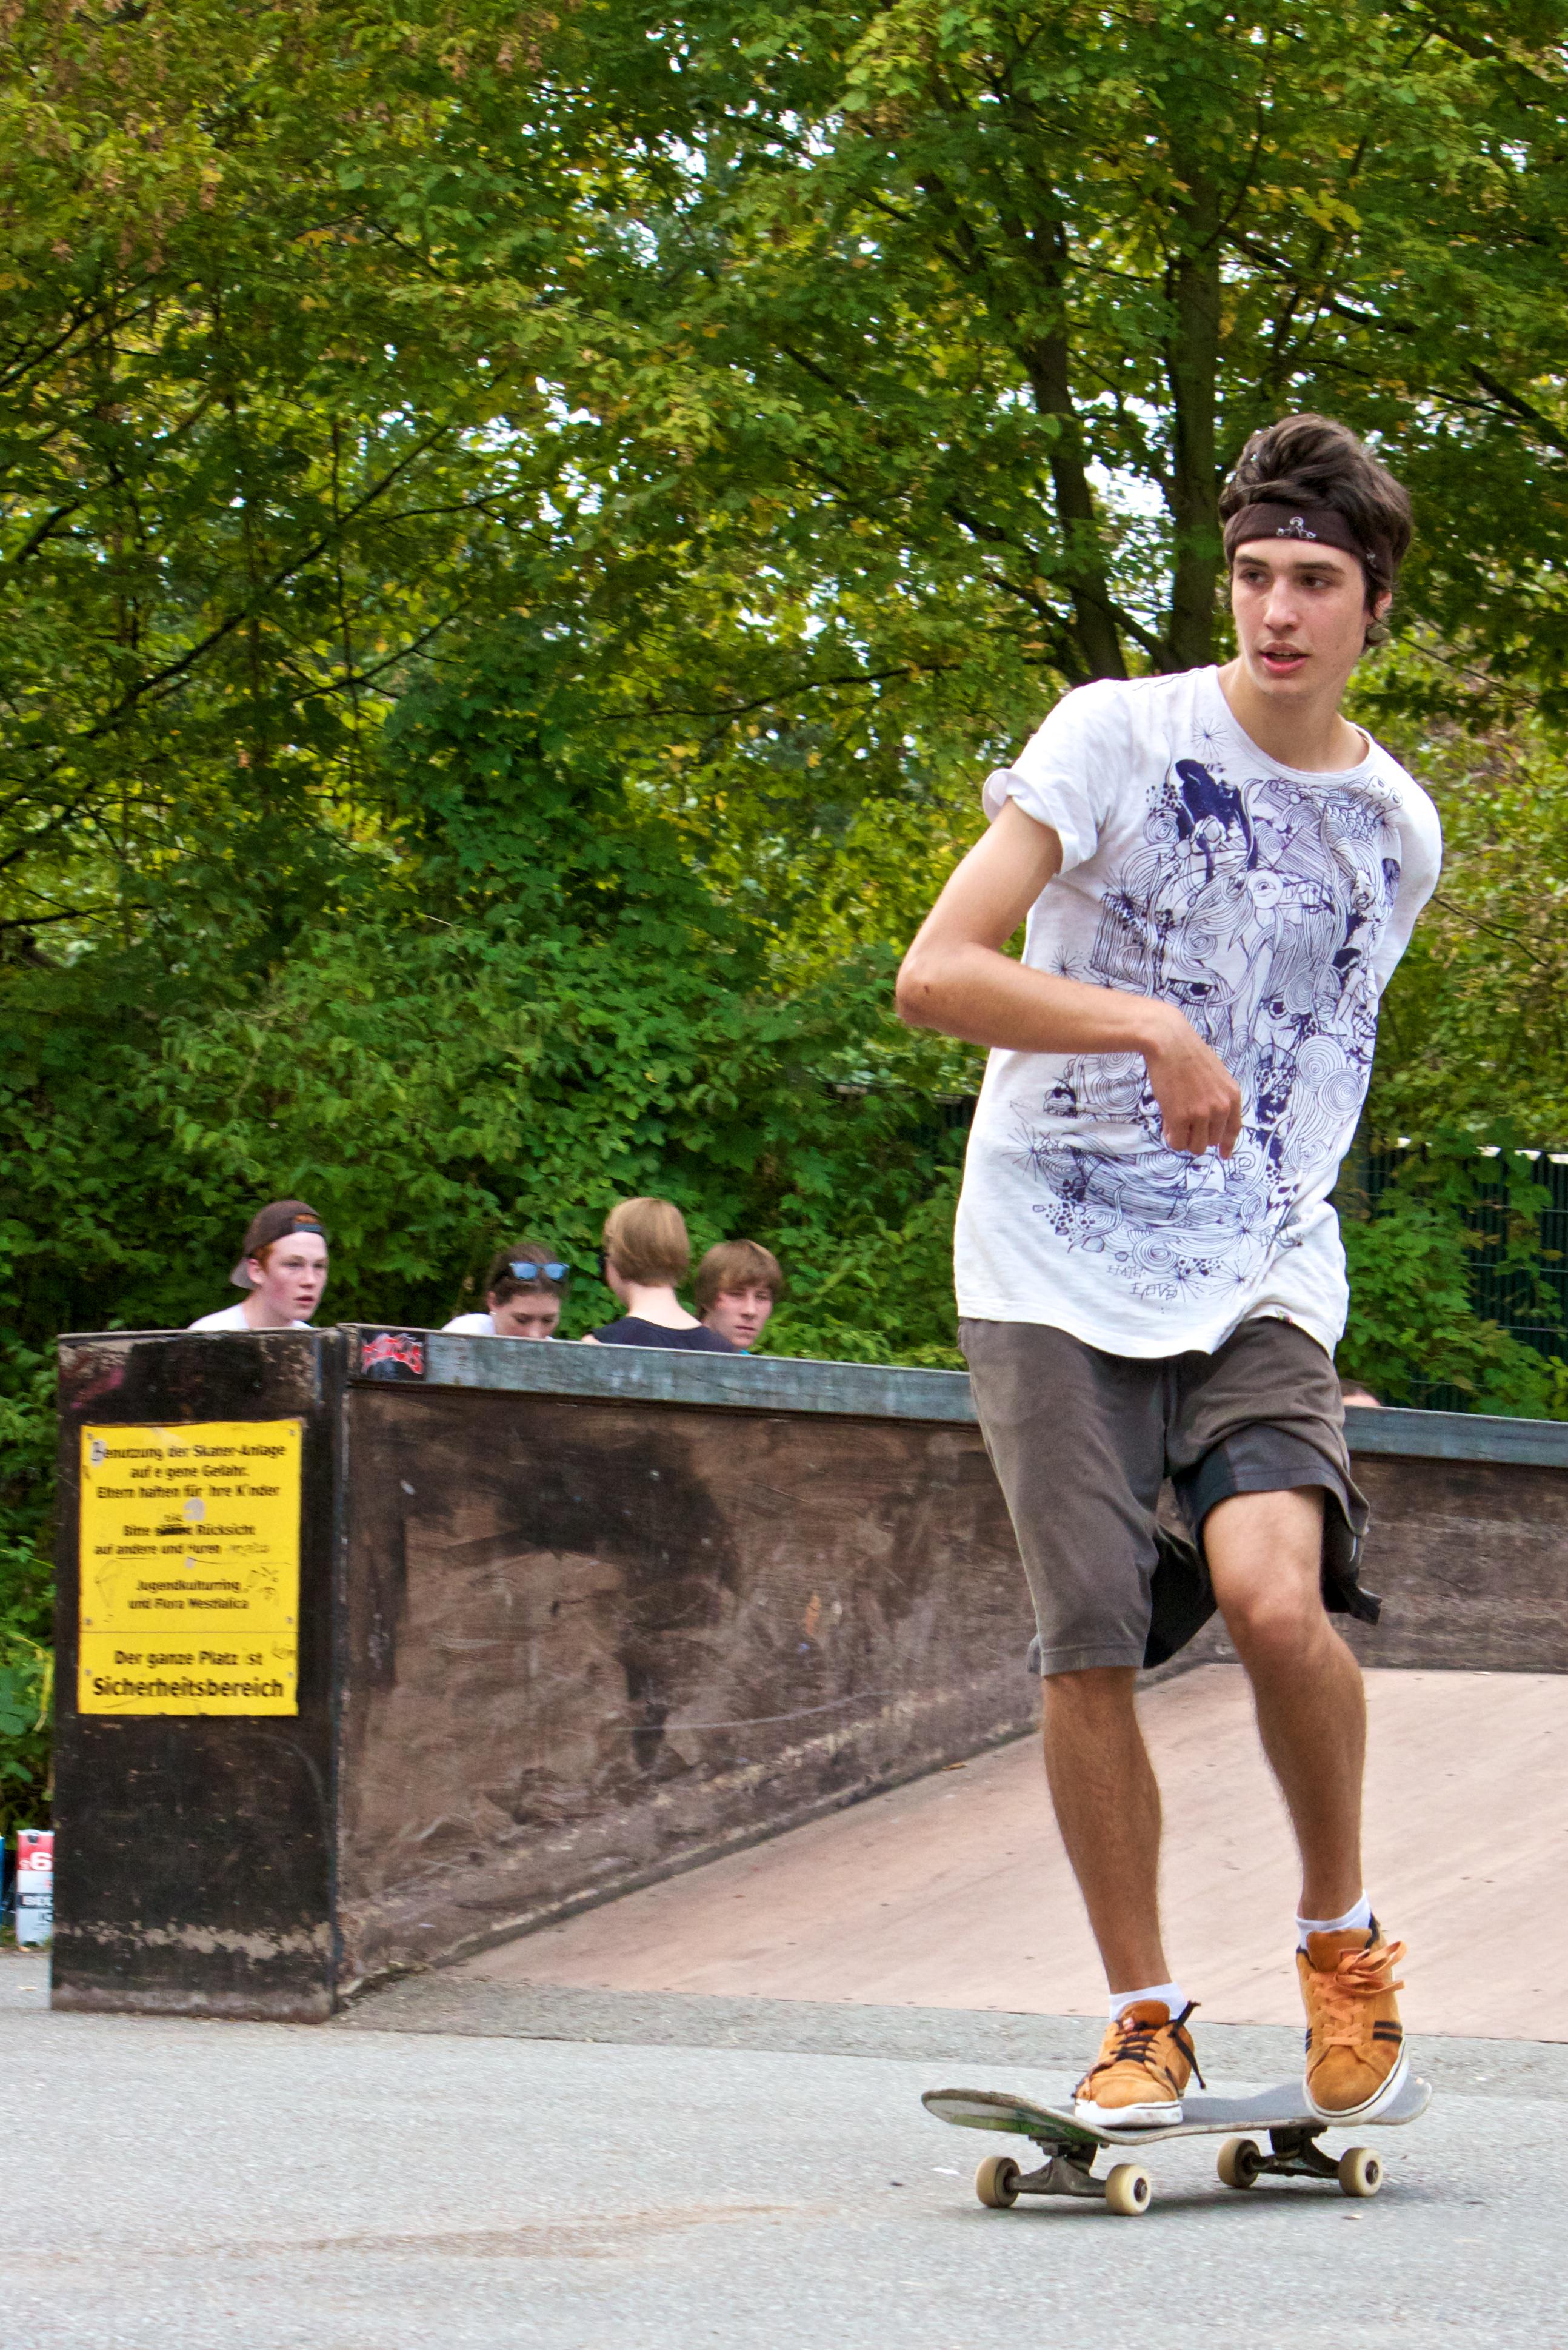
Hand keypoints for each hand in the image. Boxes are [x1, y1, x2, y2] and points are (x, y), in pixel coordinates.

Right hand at [1142, 1007, 1243, 1157]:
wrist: (1169, 1041)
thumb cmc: (1186, 1054)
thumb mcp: (1213, 1076)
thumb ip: (1214, 1099)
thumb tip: (1201, 1128)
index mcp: (1232, 1095)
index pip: (1234, 1128)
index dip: (1228, 1144)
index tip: (1224, 1154)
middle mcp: (1221, 1107)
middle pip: (1212, 1141)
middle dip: (1198, 1136)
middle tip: (1184, 1124)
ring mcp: (1202, 1113)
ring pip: (1196, 1147)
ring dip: (1185, 1139)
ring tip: (1174, 1123)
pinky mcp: (1181, 1117)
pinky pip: (1178, 1143)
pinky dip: (1172, 1138)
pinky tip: (1167, 1124)